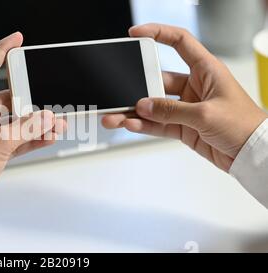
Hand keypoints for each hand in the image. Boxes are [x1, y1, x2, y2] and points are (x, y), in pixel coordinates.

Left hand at [0, 32, 64, 207]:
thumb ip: (27, 127)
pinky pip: (9, 138)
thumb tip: (48, 117)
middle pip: (5, 100)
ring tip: (56, 124)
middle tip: (50, 102)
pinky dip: (26, 138)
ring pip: (10, 122)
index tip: (16, 40)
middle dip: (30, 103)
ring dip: (32, 124)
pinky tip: (47, 137)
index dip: (2, 51)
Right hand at [103, 24, 267, 171]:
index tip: (135, 34)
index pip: (180, 42)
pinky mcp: (182, 126)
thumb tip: (144, 106)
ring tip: (115, 116)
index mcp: (206, 70)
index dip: (158, 33)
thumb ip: (172, 111)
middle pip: (157, 79)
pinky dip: (143, 125)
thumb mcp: (207, 114)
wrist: (253, 154)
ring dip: (134, 111)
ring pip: (153, 105)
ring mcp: (186, 107)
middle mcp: (194, 86)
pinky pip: (157, 124)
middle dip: (135, 86)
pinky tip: (130, 124)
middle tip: (118, 92)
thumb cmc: (244, 126)